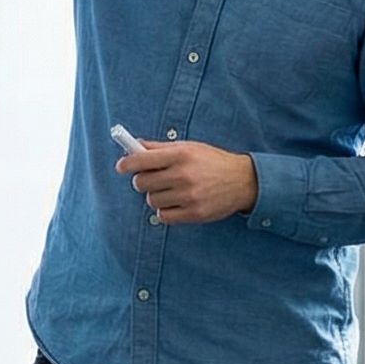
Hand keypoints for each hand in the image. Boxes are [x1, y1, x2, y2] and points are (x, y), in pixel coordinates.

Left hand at [116, 141, 259, 224]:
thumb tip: (134, 147)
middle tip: (152, 179)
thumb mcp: (188, 147)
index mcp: (180, 155)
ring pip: (152, 200)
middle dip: (142, 181)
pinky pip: (163, 216)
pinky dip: (165, 211)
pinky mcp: (194, 214)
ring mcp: (189, 196)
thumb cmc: (212, 161)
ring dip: (156, 196)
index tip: (121, 167)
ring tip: (171, 191)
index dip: (126, 164)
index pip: (141, 160)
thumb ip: (160, 148)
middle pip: (142, 183)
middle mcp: (183, 175)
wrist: (243, 181)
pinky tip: (176, 203)